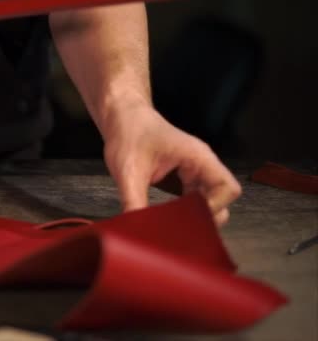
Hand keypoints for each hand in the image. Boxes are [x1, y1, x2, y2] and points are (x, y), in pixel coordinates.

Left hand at [101, 94, 241, 226]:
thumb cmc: (129, 134)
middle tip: (179, 230)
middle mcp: (201, 167)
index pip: (228, 188)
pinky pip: (191, 203)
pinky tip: (164, 221)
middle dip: (204, 218)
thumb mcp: (128, 171)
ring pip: (206, 204)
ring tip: (170, 228)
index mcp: (198, 158)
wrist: (121, 119)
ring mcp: (193, 175)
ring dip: (192, 218)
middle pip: (221, 201)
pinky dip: (181, 215)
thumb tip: (136, 229)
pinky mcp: (181, 182)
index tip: (191, 218)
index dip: (215, 207)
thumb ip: (134, 202)